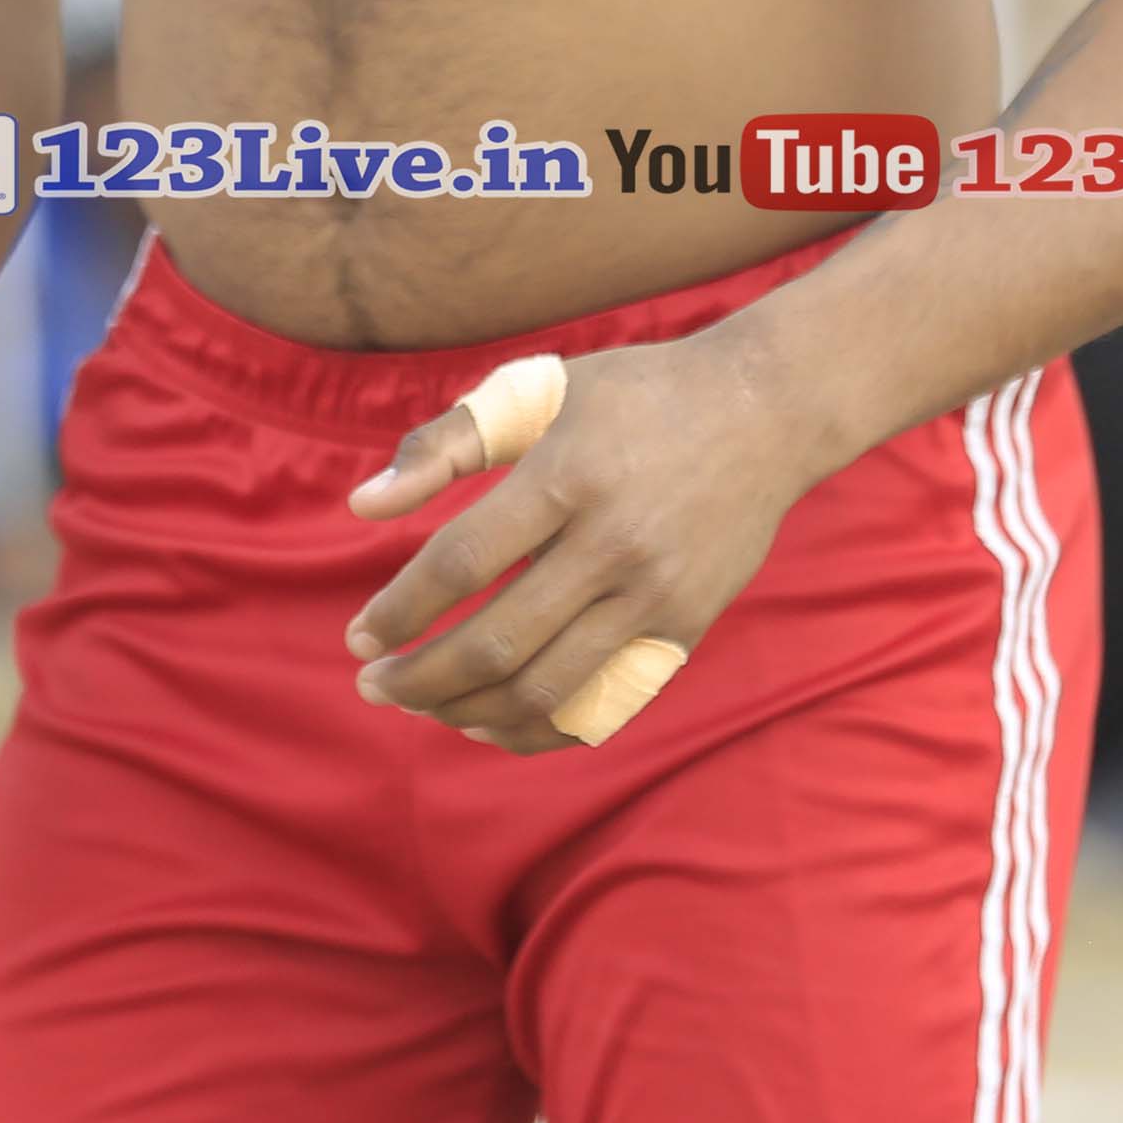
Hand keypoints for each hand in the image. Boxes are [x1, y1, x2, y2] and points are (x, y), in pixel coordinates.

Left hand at [341, 326, 828, 754]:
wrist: (765, 411)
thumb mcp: (535, 393)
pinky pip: (601, 705)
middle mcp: (614, 544)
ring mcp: (655, 595)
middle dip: (420, 677)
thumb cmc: (631, 396)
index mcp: (567, 477)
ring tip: (421, 704)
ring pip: (546, 688)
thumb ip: (443, 444)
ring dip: (467, 710)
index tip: (358, 637)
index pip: (461, 564)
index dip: (399, 610)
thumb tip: (360, 506)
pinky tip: (488, 720)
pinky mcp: (684, 629)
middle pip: (497, 642)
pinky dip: (537, 729)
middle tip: (374, 684)